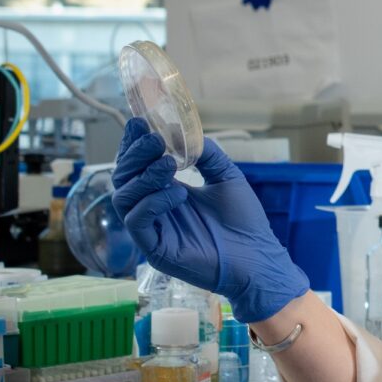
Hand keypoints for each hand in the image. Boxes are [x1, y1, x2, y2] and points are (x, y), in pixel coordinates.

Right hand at [112, 117, 310, 321]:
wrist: (258, 258)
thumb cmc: (244, 222)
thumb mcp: (227, 178)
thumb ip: (207, 154)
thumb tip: (183, 133)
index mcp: (166, 191)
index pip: (138, 165)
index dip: (134, 144)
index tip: (140, 123)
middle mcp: (154, 209)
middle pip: (123, 178)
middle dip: (136, 155)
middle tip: (156, 141)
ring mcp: (152, 230)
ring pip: (123, 197)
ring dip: (144, 176)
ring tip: (171, 165)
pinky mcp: (154, 249)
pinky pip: (136, 221)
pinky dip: (153, 202)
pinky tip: (179, 194)